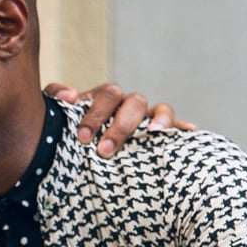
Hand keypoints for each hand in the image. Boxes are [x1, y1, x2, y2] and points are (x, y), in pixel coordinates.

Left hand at [45, 82, 195, 158]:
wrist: (84, 146)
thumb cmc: (71, 130)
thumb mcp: (58, 116)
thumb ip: (55, 99)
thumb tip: (69, 96)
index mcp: (105, 98)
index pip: (106, 95)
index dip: (95, 113)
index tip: (83, 137)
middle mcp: (128, 104)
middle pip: (133, 102)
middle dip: (120, 126)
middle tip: (103, 150)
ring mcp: (147, 116)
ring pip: (159, 109)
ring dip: (158, 120)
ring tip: (153, 133)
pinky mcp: (161, 131)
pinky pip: (176, 125)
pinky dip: (182, 126)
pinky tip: (190, 130)